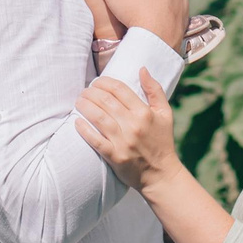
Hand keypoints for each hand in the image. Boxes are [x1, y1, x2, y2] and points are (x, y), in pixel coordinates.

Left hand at [75, 69, 177, 189]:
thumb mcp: (165, 113)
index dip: (104, 82)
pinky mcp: (115, 156)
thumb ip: (154, 90)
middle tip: (85, 91)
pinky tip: (77, 122)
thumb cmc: (162, 141)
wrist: (161, 174)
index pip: (119, 89)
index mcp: (144, 113)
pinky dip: (84, 130)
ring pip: (98, 117)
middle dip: (91, 92)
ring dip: (85, 106)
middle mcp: (133, 125)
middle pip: (106, 101)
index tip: (97, 82)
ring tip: (79, 101)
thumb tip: (142, 69)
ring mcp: (123, 142)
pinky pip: (95, 141)